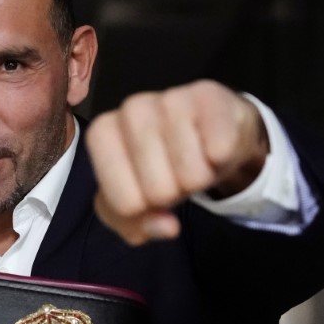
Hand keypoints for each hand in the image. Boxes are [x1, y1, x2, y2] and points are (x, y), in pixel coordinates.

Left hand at [85, 79, 269, 244]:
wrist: (208, 135)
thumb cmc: (163, 169)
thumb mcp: (135, 205)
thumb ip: (134, 225)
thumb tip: (167, 227)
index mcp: (102, 134)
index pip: (125, 202)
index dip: (144, 209)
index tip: (147, 190)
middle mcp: (131, 109)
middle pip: (159, 191)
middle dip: (175, 193)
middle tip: (176, 173)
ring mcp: (169, 98)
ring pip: (191, 175)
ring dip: (200, 177)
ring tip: (195, 159)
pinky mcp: (208, 95)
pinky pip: (218, 151)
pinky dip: (221, 160)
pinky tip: (214, 145)